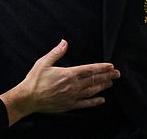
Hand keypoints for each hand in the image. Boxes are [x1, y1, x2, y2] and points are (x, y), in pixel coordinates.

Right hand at [0, 39, 119, 125]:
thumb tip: (64, 42)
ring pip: (92, 91)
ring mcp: (72, 96)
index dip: (102, 67)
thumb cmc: (34, 79)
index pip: (89, 69)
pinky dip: (95, 102)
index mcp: (68, 74)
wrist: (28, 98)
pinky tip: (102, 100)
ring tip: (111, 83)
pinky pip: (85, 104)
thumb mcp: (44, 62)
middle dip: (107, 76)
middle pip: (94, 80)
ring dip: (103, 86)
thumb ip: (56, 52)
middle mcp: (73, 86)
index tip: (111, 66)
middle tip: (117, 74)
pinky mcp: (69, 105)